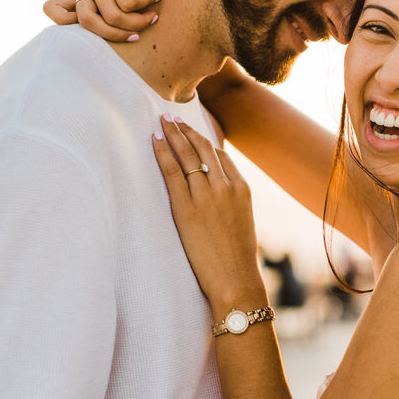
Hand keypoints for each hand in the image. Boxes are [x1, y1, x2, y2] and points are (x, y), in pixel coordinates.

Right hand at [43, 0, 164, 40]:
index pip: (128, 0)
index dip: (147, 5)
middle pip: (111, 15)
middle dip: (137, 22)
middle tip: (152, 17)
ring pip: (88, 21)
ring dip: (114, 34)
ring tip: (134, 34)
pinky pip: (56, 11)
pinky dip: (67, 24)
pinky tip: (95, 29)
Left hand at [153, 119, 265, 313]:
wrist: (236, 280)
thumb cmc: (238, 260)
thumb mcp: (242, 225)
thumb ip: (232, 206)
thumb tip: (219, 202)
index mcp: (242, 190)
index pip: (222, 156)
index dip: (204, 141)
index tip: (191, 133)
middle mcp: (226, 187)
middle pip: (204, 148)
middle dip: (187, 130)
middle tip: (172, 117)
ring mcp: (207, 196)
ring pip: (188, 155)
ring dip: (173, 134)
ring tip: (162, 122)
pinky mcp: (187, 208)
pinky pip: (173, 172)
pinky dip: (164, 152)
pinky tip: (155, 140)